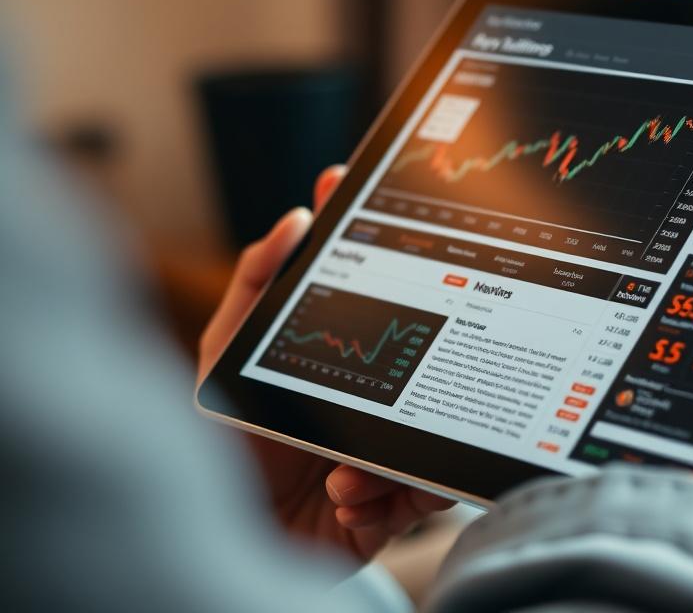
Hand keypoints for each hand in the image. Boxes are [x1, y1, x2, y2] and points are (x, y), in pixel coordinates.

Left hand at [198, 165, 453, 561]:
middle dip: (419, 359)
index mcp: (341, 351)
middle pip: (422, 352)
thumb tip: (296, 219)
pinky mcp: (398, 498)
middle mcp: (372, 391)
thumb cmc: (225, 447)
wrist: (229, 539)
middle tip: (390, 369)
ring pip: (432, 426)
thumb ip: (253, 286)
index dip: (374, 235)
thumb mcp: (226, 358)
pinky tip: (345, 499)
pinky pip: (425, 488)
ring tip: (340, 472)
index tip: (363, 188)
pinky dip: (384, 496)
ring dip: (384, 453)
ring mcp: (387, 442)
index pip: (372, 286)